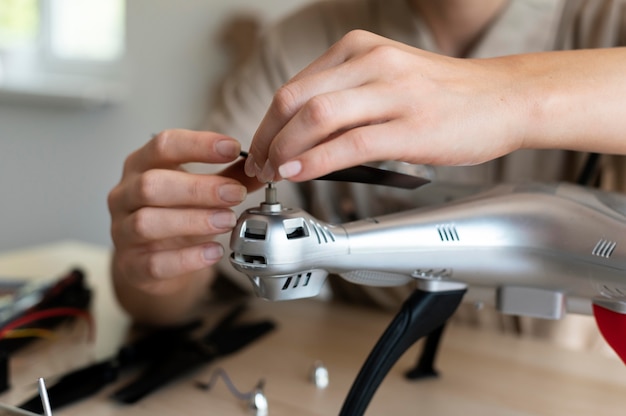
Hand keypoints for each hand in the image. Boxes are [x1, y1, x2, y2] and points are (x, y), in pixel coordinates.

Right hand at [108, 129, 257, 298]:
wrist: (150, 262)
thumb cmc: (174, 215)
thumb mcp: (200, 190)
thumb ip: (229, 176)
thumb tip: (262, 167)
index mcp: (141, 165)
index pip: (163, 145)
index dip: (199, 145)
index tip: (233, 148)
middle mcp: (125, 195)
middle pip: (151, 184)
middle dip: (198, 188)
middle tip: (235, 193)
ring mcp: (122, 232)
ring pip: (147, 222)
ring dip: (193, 220)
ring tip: (228, 221)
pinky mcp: (131, 266)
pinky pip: (154, 262)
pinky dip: (188, 258)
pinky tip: (214, 251)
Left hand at [245, 29, 527, 182]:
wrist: (505, 98)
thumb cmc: (447, 95)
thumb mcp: (387, 79)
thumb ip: (346, 97)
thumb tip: (302, 132)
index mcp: (360, 49)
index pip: (295, 86)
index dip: (268, 122)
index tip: (260, 148)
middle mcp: (372, 63)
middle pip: (295, 98)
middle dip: (267, 137)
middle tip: (258, 165)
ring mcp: (393, 92)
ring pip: (317, 116)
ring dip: (285, 149)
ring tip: (275, 173)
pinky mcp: (411, 126)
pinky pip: (350, 143)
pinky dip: (315, 161)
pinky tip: (299, 173)